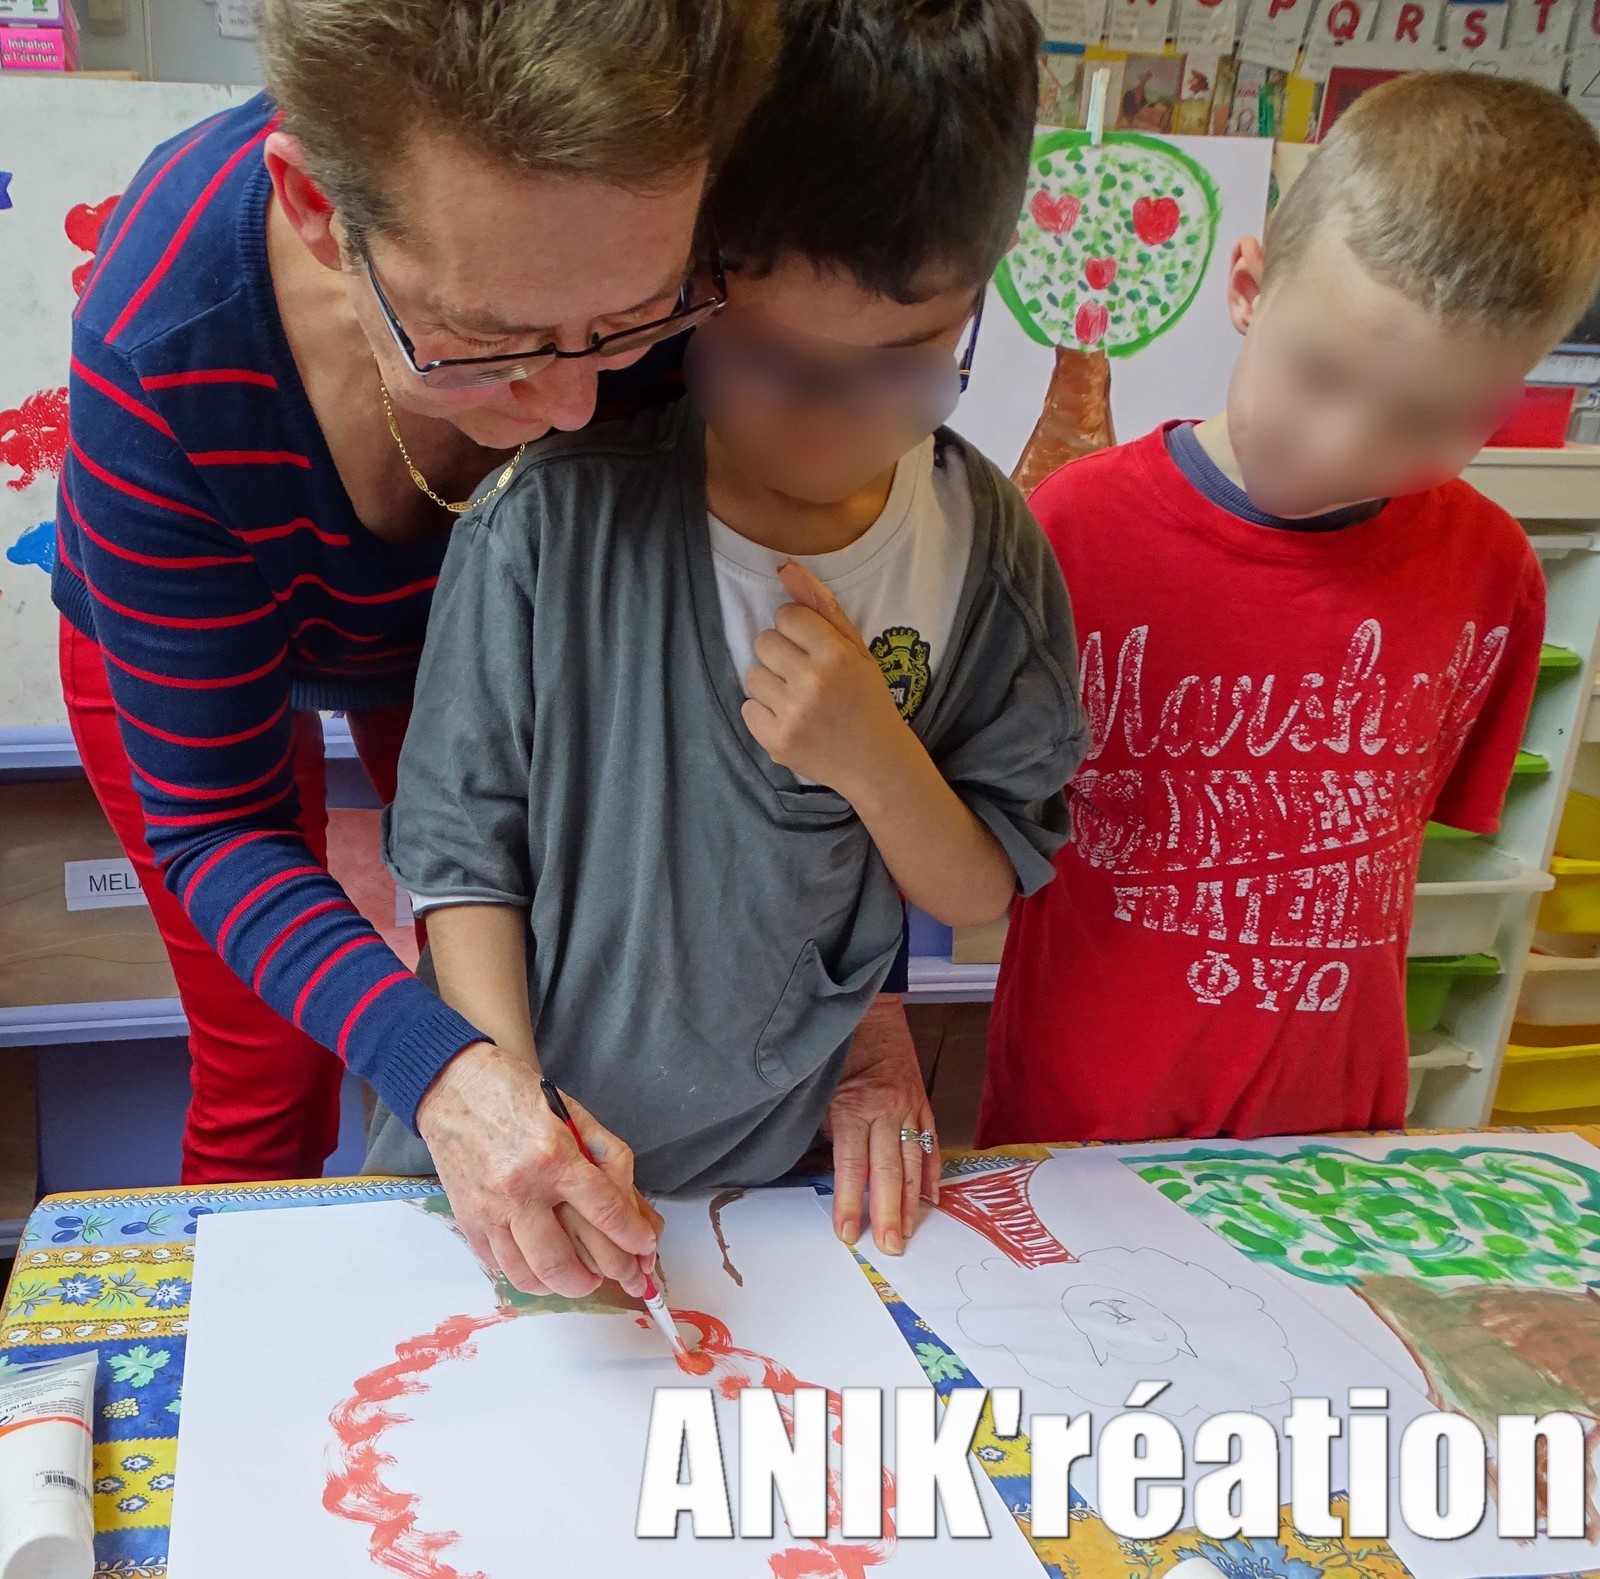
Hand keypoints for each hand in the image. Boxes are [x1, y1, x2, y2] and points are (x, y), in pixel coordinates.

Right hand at [416, 1041, 662, 1298]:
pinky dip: (527, 1274)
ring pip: (530, 1274)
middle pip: (564, 1261)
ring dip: (563, 1286)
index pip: (605, 1211)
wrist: (455, 1085)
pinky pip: (500, 1266)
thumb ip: (606, 1158)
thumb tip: (630, 1207)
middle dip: (601, 1278)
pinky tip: (543, 1265)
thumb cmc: (518, 1095)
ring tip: (581, 1279)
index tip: (645, 1247)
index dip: (632, 1237)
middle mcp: (519, 1189)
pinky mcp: (468, 1220)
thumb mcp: (574, 1114)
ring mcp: (489, 1210)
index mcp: (553, 1156)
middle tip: (618, 1276)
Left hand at [741, 561, 908, 797]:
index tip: (812, 649)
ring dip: (771, 684)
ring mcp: (793, 713)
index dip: (797, 630)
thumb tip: (784, 566)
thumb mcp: (857, 650)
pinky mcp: (777, 740)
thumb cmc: (868, 700)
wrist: (878, 764)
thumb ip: (821, 606)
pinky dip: (764, 715)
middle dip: (781, 656)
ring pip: (752, 675)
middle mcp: (813, 681)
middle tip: (804, 677)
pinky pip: (747, 709)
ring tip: (797, 699)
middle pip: (763, 642)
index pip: (786, 616)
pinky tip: (790, 720)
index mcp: (836, 654)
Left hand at [823, 996, 940, 1256]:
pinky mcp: (922, 1103)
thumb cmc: (838, 1048)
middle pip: (887, 1172)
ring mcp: (909, 1108)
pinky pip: (929, 1144)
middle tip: (890, 1246)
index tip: (847, 1234)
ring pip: (912, 1163)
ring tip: (910, 1233)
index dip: (848, 1202)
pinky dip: (931, 1173)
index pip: (851, 1166)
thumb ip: (823, 1128)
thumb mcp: (818, 1086)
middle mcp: (885, 1110)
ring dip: (912, 1203)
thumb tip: (823, 1169)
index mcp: (854, 1106)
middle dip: (888, 1214)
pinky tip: (932, 1199)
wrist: (870, 1009)